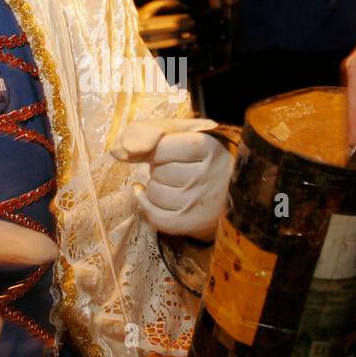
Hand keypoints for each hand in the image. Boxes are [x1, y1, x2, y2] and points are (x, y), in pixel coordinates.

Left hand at [111, 117, 234, 241]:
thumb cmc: (205, 157)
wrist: (238, 190)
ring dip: (156, 187)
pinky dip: (147, 206)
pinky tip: (152, 197)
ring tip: (175, 184)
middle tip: (179, 169)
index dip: (158, 150)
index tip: (170, 151)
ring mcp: (199, 202)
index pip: (161, 147)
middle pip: (156, 171)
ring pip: (154, 192)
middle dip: (160, 168)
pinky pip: (155, 215)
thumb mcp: (189, 134)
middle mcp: (206, 175)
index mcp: (209, 147)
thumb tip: (117, 151)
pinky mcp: (192, 223)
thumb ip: (153, 132)